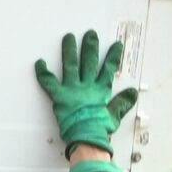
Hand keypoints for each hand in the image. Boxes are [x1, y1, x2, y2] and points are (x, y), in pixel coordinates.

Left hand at [35, 30, 138, 153]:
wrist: (87, 137)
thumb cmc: (99, 129)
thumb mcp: (115, 115)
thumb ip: (123, 102)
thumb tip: (132, 92)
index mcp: (100, 90)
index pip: (109, 69)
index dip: (113, 56)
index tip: (116, 45)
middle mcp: (87, 86)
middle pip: (89, 61)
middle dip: (90, 46)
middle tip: (90, 33)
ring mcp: (73, 89)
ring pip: (71, 65)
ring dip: (69, 50)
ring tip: (68, 37)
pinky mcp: (60, 96)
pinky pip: (49, 83)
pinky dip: (43, 73)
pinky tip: (39, 62)